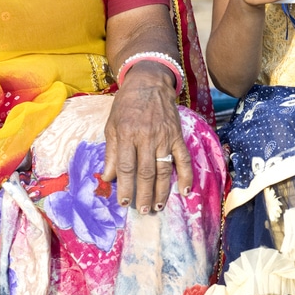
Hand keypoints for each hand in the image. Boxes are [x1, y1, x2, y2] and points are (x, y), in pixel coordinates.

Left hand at [100, 61, 190, 214]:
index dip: (125, 187)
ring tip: (158, 206)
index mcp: (127, 135)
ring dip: (162, 190)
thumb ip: (111, 152)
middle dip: (143, 194)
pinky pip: (183, 158)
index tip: (124, 203)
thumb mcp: (112, 125)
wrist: (149, 83)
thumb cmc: (126, 105)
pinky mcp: (177, 135)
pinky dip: (186, 175)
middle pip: (145, 172)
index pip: (126, 167)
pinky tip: (185, 190)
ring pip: (163, 169)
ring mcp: (164, 137)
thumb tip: (107, 178)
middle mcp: (146, 137)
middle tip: (142, 211)